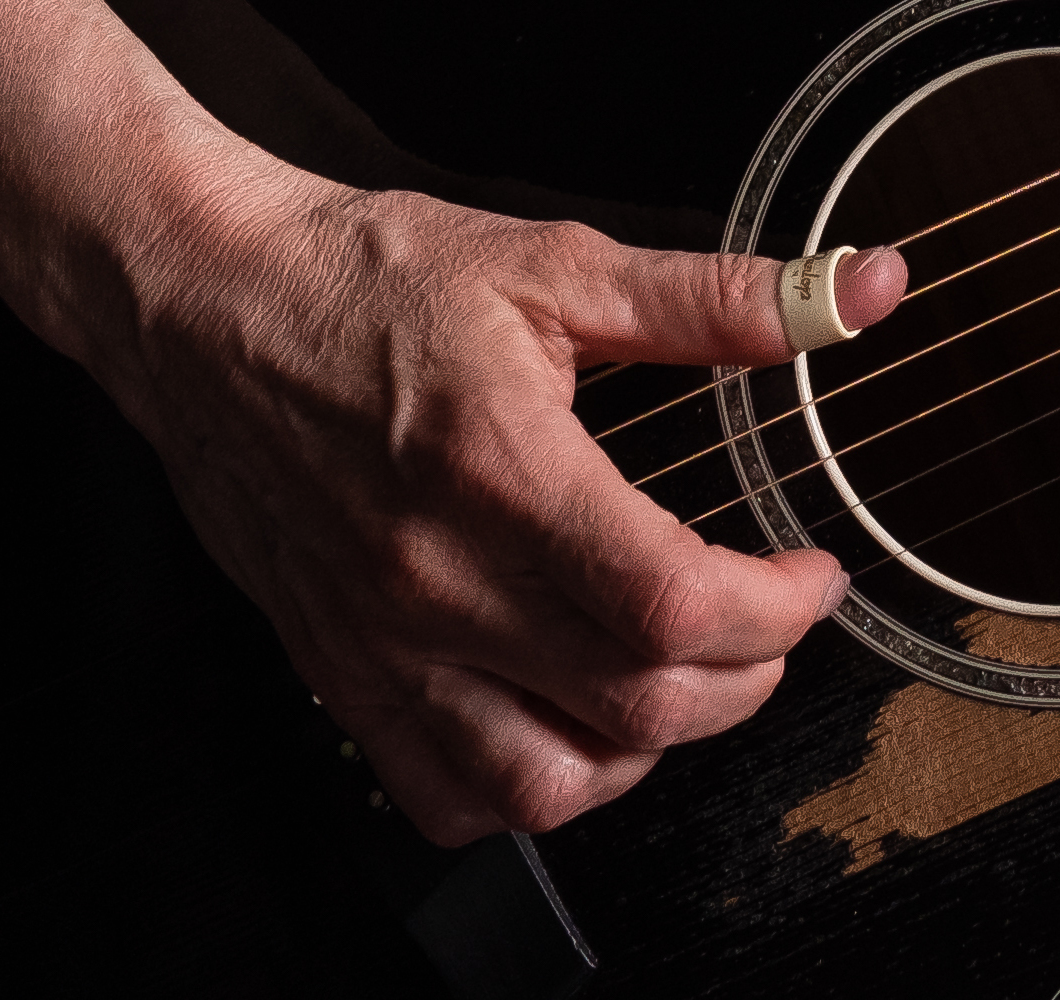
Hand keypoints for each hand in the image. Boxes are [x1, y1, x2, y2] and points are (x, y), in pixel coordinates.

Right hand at [88, 155, 903, 841]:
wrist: (206, 307)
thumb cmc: (366, 281)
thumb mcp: (556, 263)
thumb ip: (717, 298)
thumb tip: (852, 295)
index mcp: (502, 471)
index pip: (671, 604)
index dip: (776, 610)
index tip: (809, 576)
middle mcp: (438, 579)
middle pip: (632, 705)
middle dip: (743, 678)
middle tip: (768, 621)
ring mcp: (382, 641)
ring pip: (543, 782)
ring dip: (643, 752)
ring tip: (680, 679)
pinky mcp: (338, 670)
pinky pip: (440, 795)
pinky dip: (524, 790)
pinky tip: (565, 727)